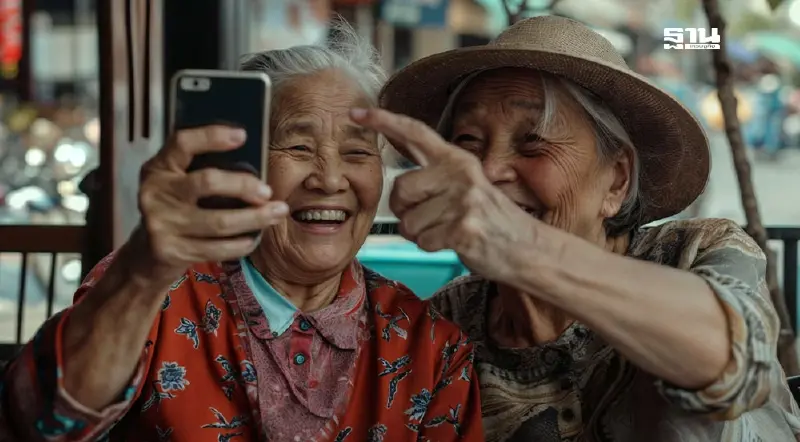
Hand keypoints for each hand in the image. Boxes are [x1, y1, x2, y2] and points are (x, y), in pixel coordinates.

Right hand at [134, 125, 288, 280]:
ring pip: (219, 221)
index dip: (211, 136)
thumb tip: (255, 165)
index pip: (182, 143)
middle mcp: (156, 193)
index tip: (242, 135)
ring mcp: (161, 223)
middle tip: (268, 191)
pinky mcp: (171, 251)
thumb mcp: (177, 184)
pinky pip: (217, 248)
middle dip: (244, 185)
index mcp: (159, 168)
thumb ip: (201, 171)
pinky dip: (241, 243)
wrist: (146, 254)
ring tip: (277, 213)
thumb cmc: (174, 210)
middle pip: (207, 182)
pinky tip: (254, 237)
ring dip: (255, 218)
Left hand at [351, 108, 538, 281]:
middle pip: (400, 190)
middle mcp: (459, 174)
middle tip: (430, 219)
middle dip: (405, 211)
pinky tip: (454, 243)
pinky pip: (423, 241)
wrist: (527, 248)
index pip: (415, 132)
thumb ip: (434, 175)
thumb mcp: (466, 186)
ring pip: (408, 222)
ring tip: (447, 231)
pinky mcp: (463, 227)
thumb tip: (397, 171)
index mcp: (456, 159)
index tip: (356, 113)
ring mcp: (463, 200)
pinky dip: (432, 248)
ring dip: (420, 234)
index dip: (383, 121)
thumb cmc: (491, 220)